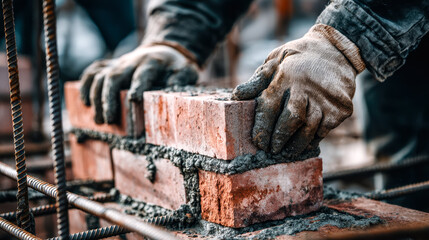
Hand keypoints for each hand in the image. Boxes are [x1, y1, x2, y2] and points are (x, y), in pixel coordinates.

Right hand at [79, 45, 198, 123]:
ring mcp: (118, 62)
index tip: (132, 100)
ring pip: (100, 76)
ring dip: (96, 98)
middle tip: (108, 121)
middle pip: (115, 77)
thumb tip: (172, 94)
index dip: (137, 86)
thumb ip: (181, 80)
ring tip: (99, 120)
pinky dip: (85, 85)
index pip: (142, 74)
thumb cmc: (176, 67)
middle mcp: (131, 61)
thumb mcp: (186, 71)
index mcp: (152, 62)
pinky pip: (92, 71)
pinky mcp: (110, 65)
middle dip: (109, 99)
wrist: (164, 50)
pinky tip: (85, 103)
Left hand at [232, 24, 364, 155]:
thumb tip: (237, 96)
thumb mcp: (275, 59)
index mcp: (286, 75)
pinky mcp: (341, 107)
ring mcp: (326, 97)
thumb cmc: (298, 57)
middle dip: (279, 139)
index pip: (270, 106)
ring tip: (288, 152)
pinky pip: (325, 129)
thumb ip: (258, 79)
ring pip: (309, 128)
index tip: (259, 142)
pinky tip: (306, 143)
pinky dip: (314, 139)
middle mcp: (307, 86)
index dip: (263, 127)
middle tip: (273, 150)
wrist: (336, 48)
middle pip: (291, 120)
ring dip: (297, 144)